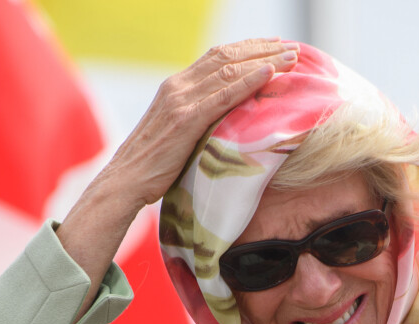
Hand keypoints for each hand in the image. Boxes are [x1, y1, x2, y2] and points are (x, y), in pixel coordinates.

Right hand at [101, 38, 300, 208]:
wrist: (125, 181)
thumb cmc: (152, 167)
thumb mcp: (176, 135)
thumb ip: (195, 121)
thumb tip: (220, 125)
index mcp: (175, 87)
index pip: (216, 58)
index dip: (247, 50)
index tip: (273, 47)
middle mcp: (178, 86)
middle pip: (227, 58)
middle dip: (262, 50)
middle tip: (293, 48)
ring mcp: (181, 101)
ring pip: (229, 71)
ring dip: (264, 61)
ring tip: (292, 57)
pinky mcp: (186, 120)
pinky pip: (223, 96)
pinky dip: (248, 82)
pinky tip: (269, 74)